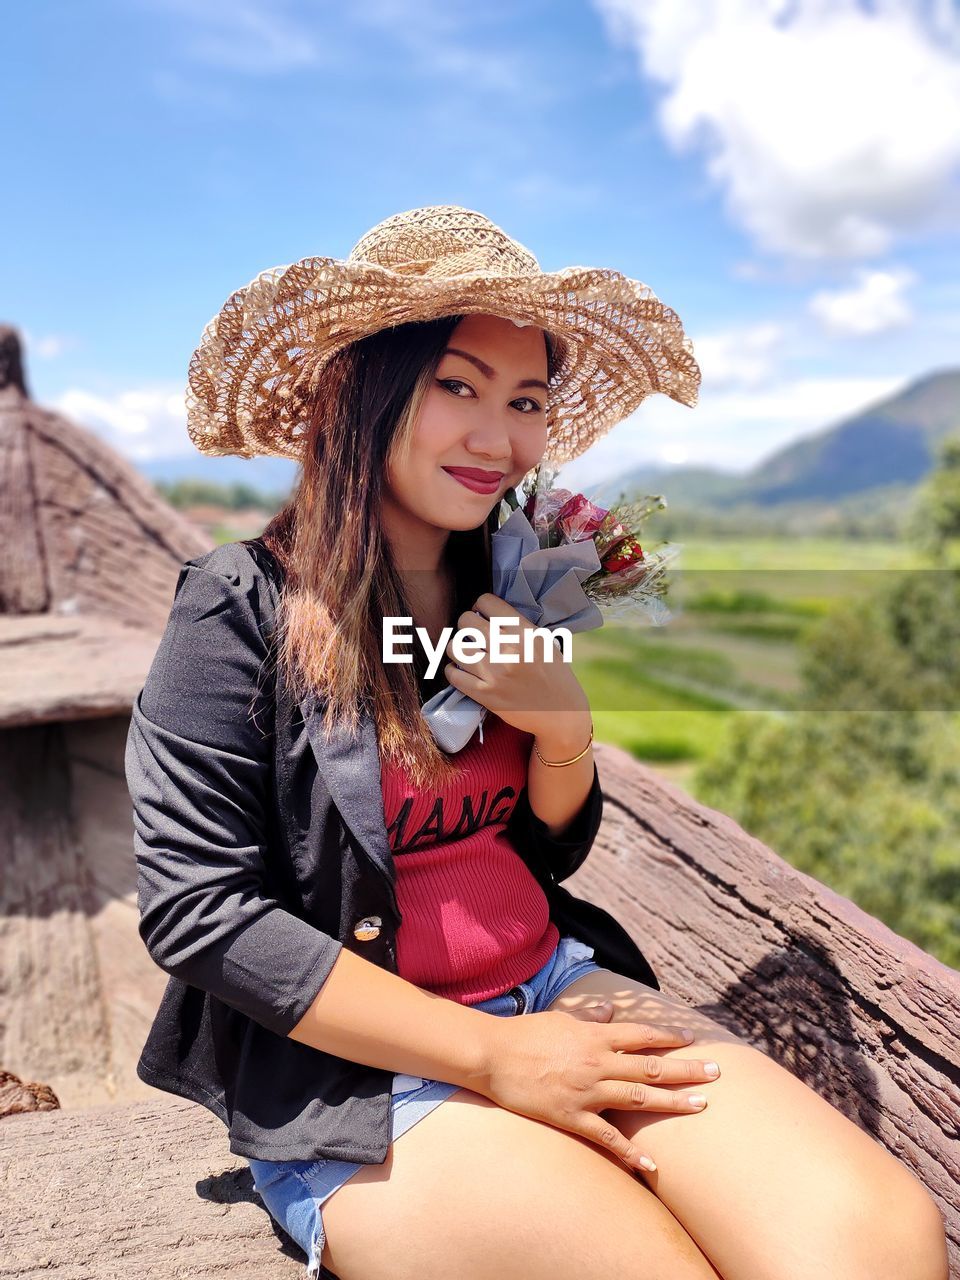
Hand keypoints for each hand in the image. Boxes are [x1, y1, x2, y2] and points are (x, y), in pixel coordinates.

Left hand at [443, 592, 588, 738]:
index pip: (486, 602)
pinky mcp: (486, 694)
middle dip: (466, 626)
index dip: (480, 606)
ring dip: (457, 648)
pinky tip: (463, 670)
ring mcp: (495, 672)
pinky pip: (453, 674)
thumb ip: (518, 626)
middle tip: (473, 636)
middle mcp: (509, 649)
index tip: (482, 617)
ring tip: (467, 654)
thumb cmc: (554, 675)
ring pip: (454, 647)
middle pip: (466, 621)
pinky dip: (454, 671)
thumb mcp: (543, 641)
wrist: (561, 714)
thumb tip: (485, 614)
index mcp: (525, 632)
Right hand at [477, 1001, 718, 1174]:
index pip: (641, 1035)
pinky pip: (608, 1138)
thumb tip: (611, 1009)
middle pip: (651, 1066)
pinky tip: (652, 1164)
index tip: (693, 1038)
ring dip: (672, 1103)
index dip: (669, 1037)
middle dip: (686, 1070)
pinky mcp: (572, 1117)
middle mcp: (597, 1062)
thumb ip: (589, 1015)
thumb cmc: (525, 1034)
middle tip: (716, 1073)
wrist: (493, 1055)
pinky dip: (632, 1152)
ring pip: (639, 1098)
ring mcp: (587, 1091)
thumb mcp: (560, 1017)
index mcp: (595, 1035)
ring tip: (700, 1106)